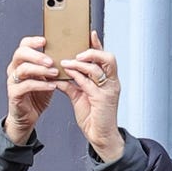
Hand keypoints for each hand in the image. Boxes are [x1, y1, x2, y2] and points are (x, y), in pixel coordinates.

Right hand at [4, 35, 58, 145]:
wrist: (28, 116)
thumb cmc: (37, 96)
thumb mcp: (46, 78)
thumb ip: (52, 67)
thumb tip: (68, 55)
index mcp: (21, 62)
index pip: (23, 45)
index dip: (33, 41)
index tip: (45, 41)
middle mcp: (14, 69)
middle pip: (21, 54)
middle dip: (37, 55)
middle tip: (51, 60)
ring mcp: (12, 81)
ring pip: (24, 69)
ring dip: (41, 70)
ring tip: (55, 73)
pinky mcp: (14, 93)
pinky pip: (26, 85)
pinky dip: (40, 85)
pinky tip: (52, 86)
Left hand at [58, 33, 123, 162]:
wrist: (100, 137)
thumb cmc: (94, 118)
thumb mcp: (80, 97)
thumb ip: (72, 84)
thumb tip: (60, 75)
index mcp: (108, 80)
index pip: (105, 58)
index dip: (98, 44)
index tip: (89, 33)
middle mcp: (112, 83)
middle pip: (108, 58)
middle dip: (92, 51)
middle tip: (77, 53)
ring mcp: (109, 90)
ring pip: (97, 68)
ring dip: (80, 63)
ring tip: (66, 62)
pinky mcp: (103, 99)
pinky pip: (88, 83)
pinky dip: (76, 76)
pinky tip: (66, 74)